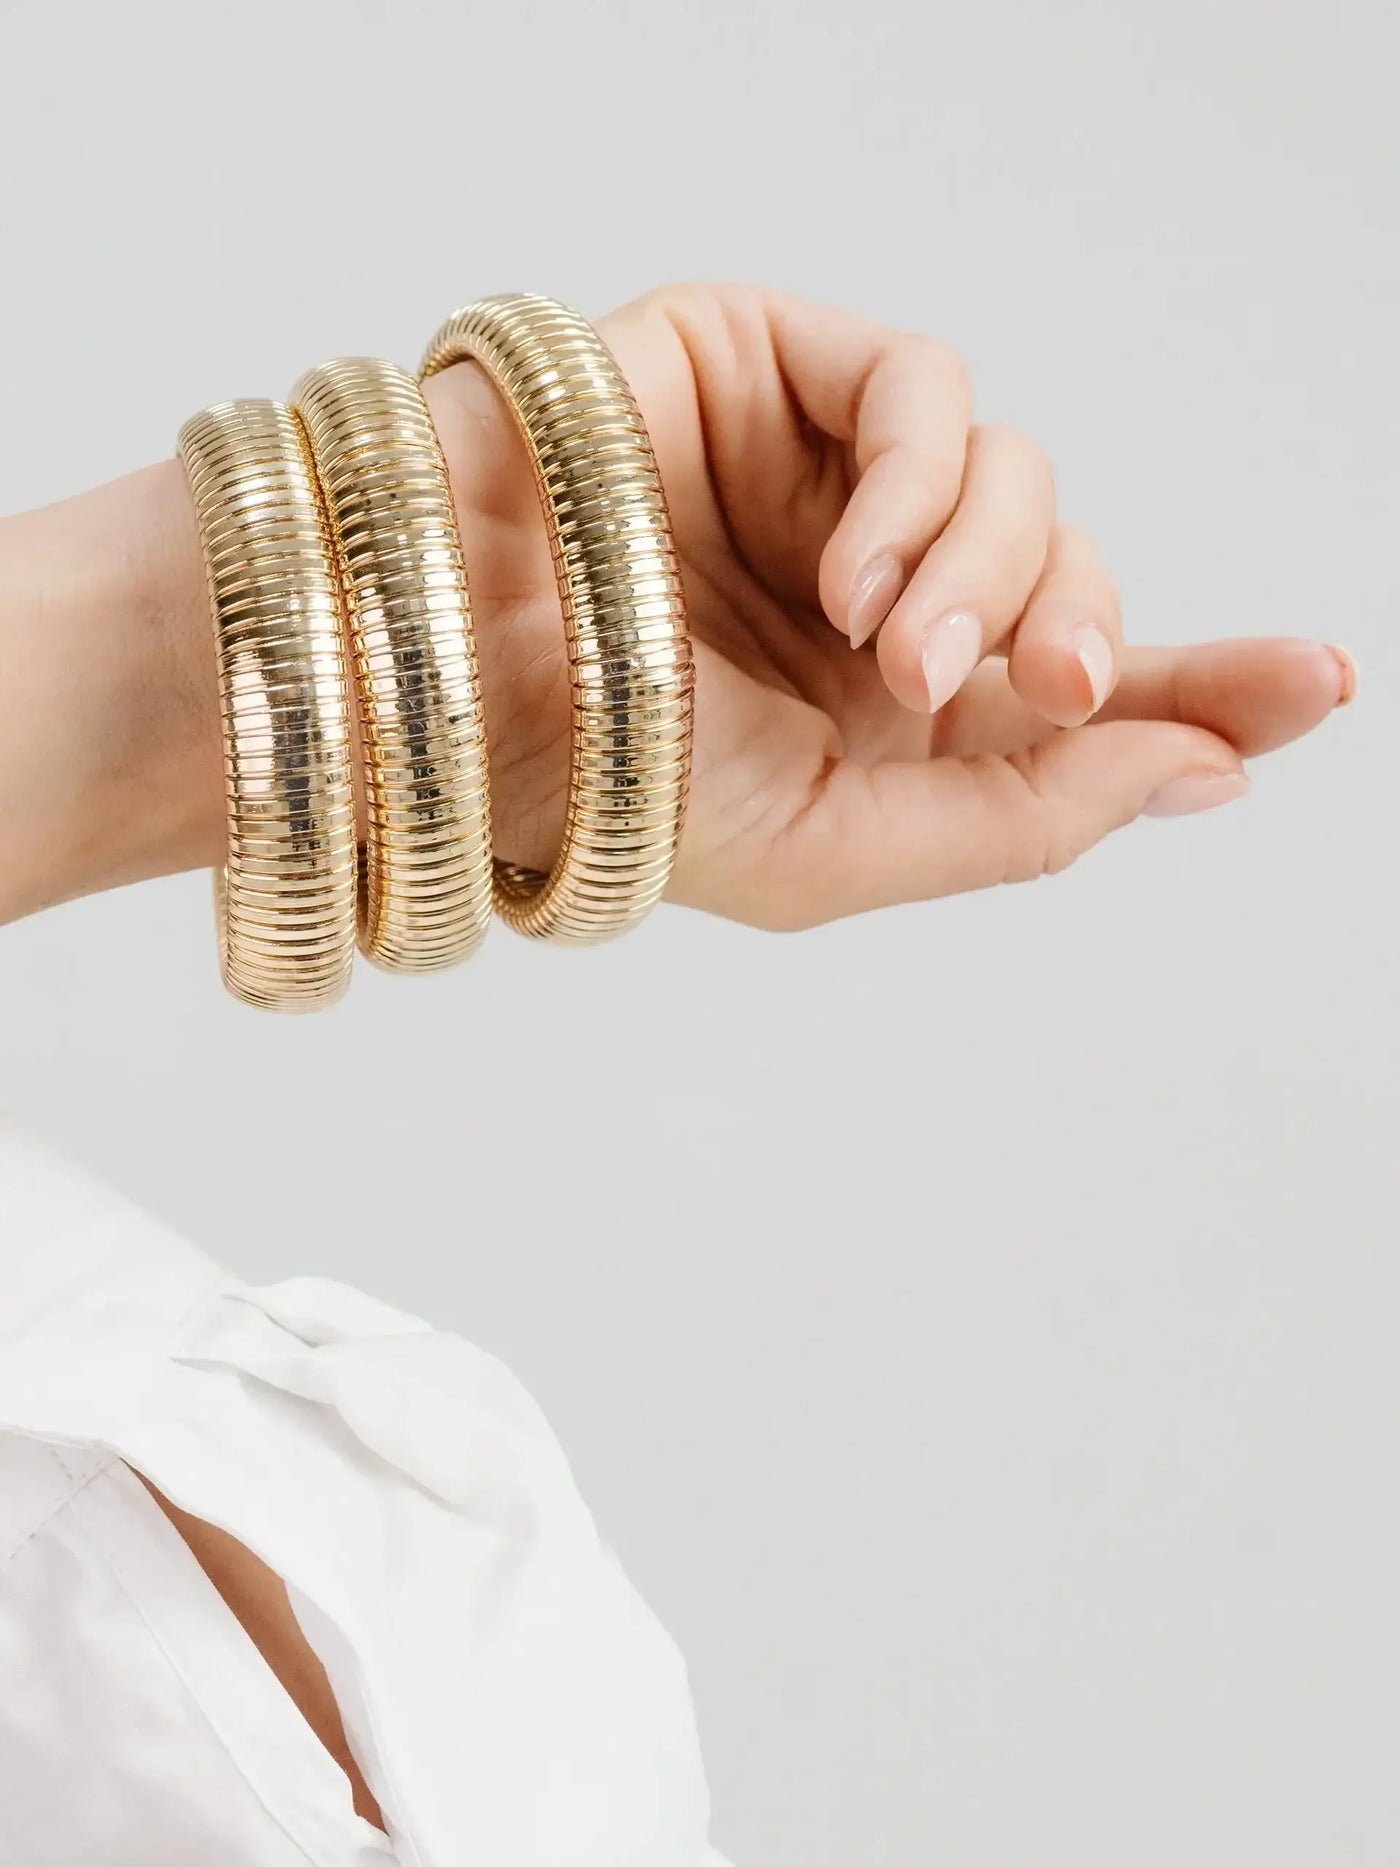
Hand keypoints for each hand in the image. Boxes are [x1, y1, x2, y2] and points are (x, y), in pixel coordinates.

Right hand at [429, 283, 1353, 930]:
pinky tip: (858, 576)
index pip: (1088, 688)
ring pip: (1011, 473)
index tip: (1310, 690)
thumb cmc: (612, 787)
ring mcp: (825, 473)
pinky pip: (917, 389)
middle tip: (1036, 696)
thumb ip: (1024, 820)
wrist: (444, 689)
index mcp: (893, 713)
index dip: (1205, 683)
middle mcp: (876, 586)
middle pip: (1068, 572)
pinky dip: (917, 483)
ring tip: (902, 661)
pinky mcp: (772, 364)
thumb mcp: (837, 854)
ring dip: (988, 573)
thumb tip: (1199, 770)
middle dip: (1084, 633)